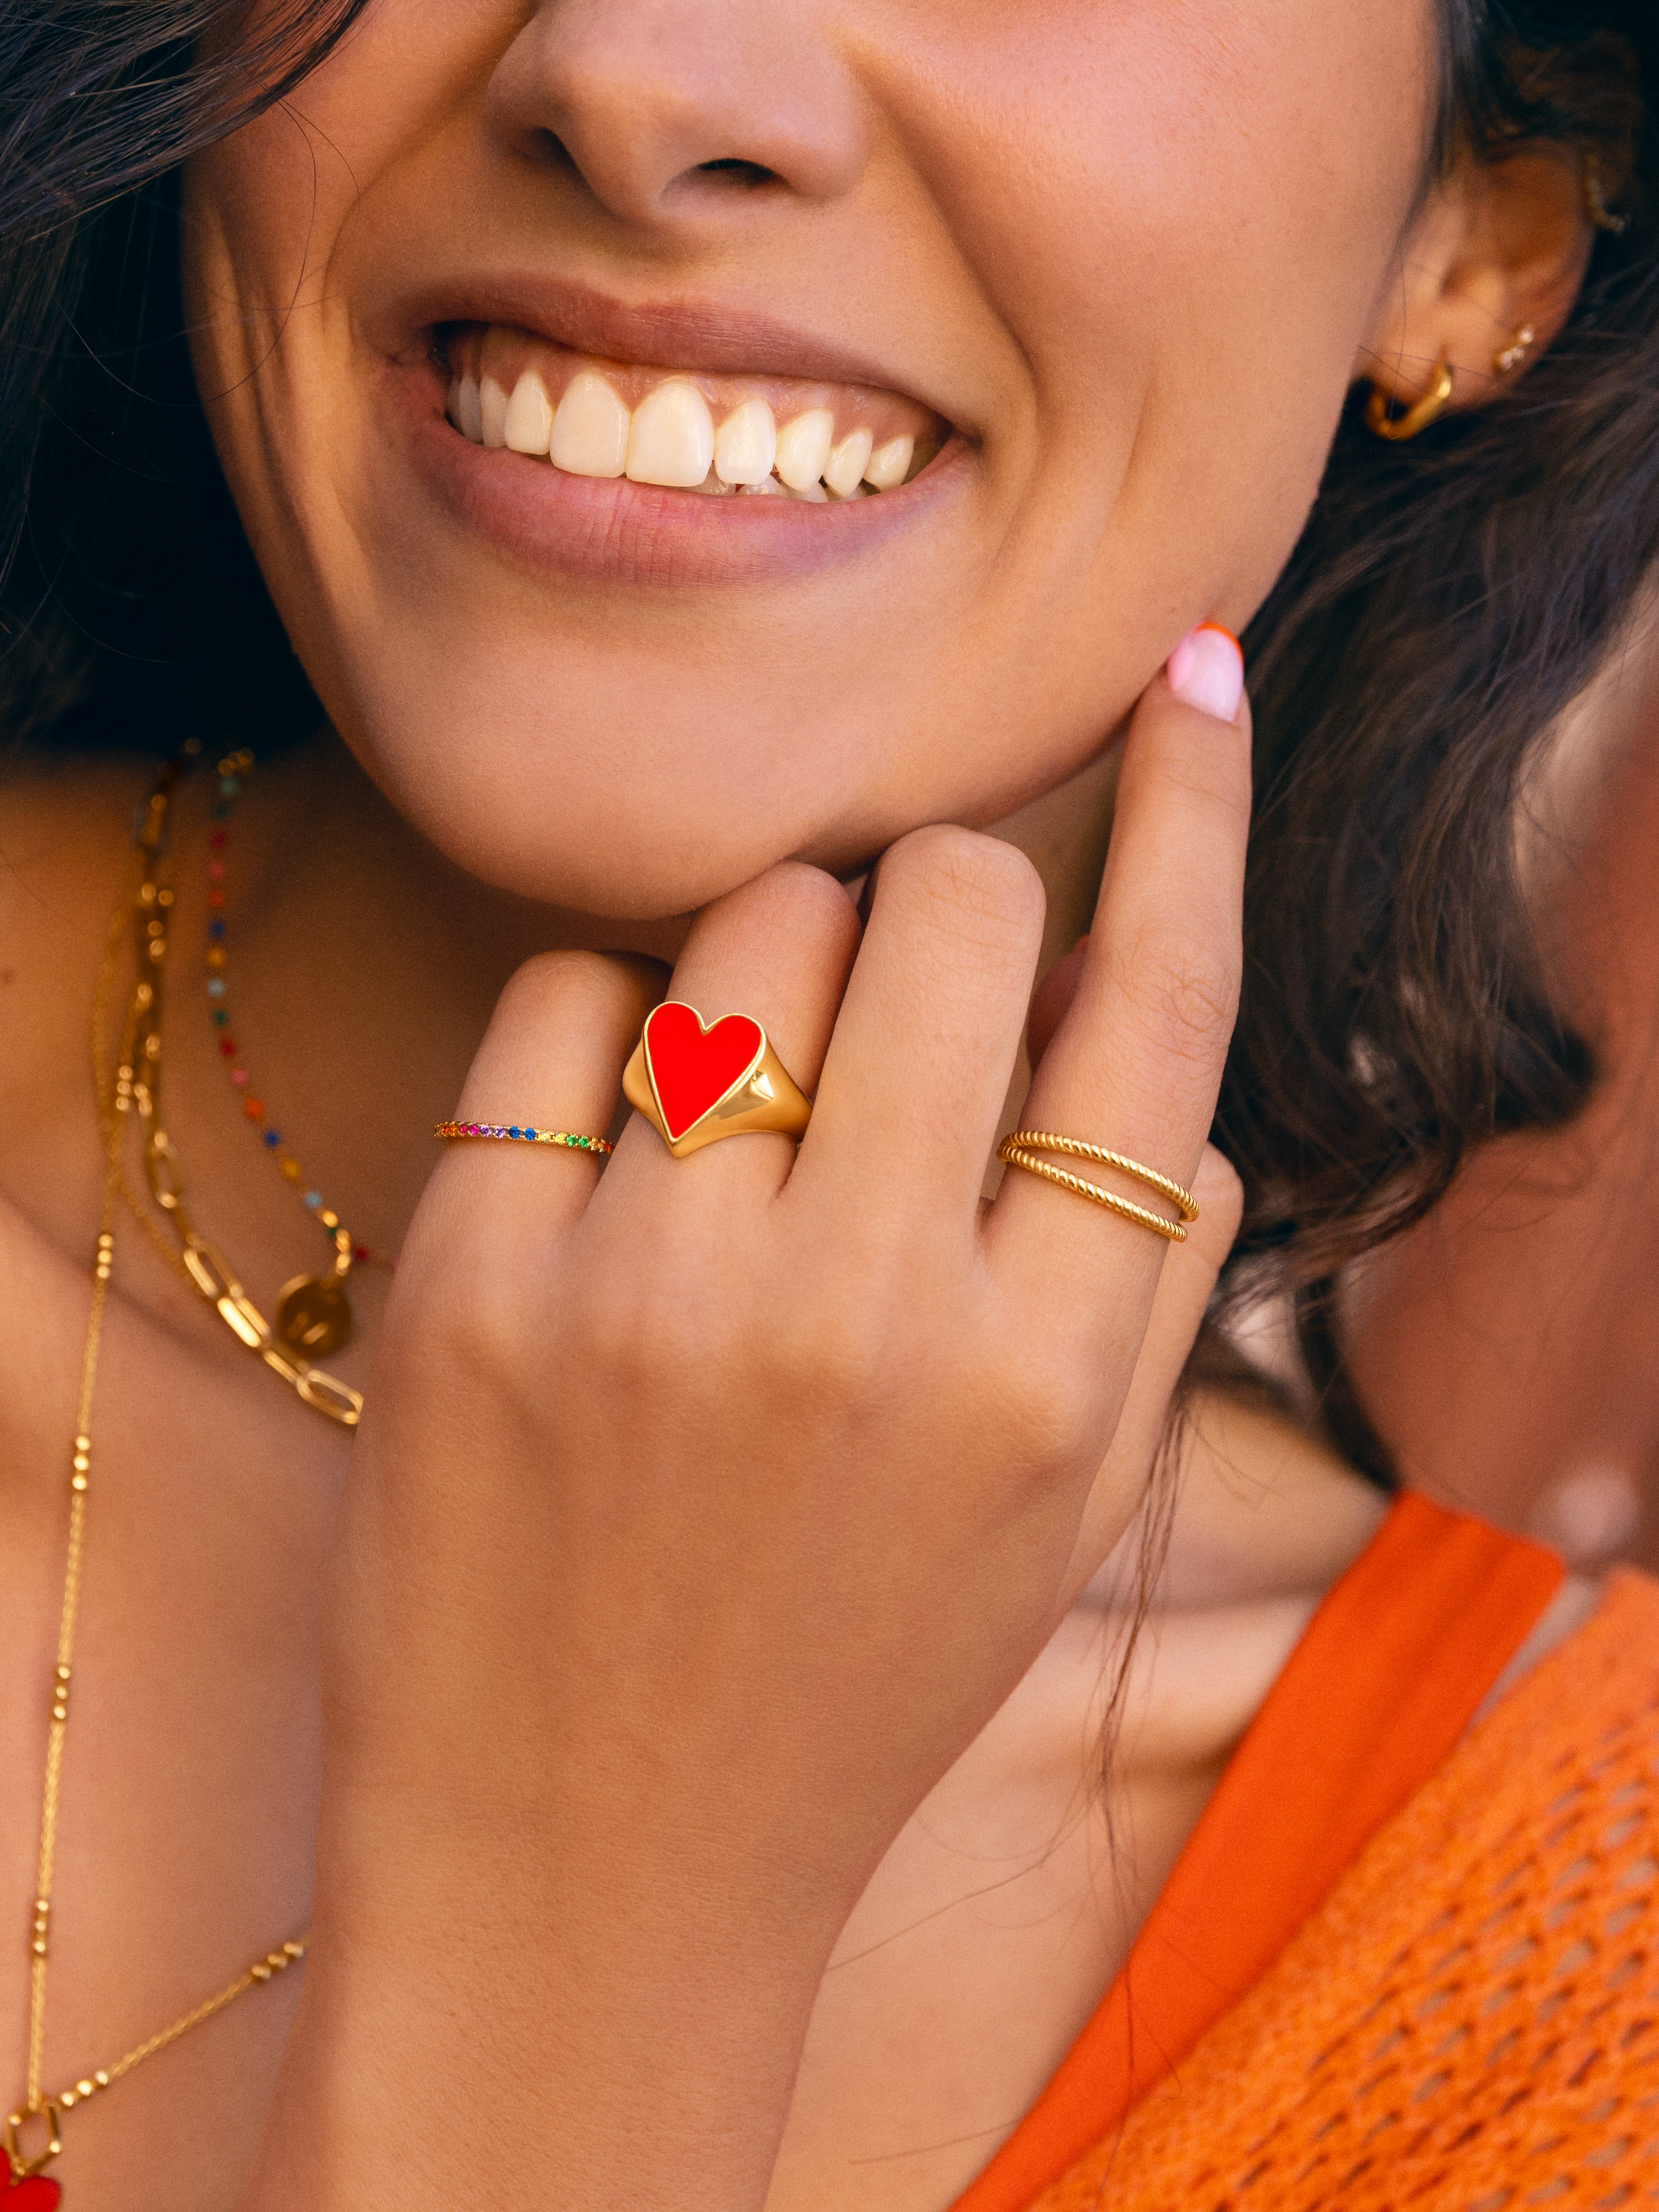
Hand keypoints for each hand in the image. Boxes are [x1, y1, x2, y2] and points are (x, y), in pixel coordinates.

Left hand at [269, 638, 1249, 2211]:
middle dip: (949, 901)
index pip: (1162, 1002)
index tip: (1192, 668)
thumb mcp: (1061, 1510)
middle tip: (904, 990)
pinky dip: (599, 1039)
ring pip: (756, 916)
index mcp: (1044, 1371)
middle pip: (956, 898)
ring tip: (748, 1100)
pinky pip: (562, 998)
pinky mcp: (472, 1283)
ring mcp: (655, 1290)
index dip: (1195, 806)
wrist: (592, 1868)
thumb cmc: (849, 1672)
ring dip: (774, 954)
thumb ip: (1145, 1267)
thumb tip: (1141, 1009)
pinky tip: (607, 1162)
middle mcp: (865, 1310)